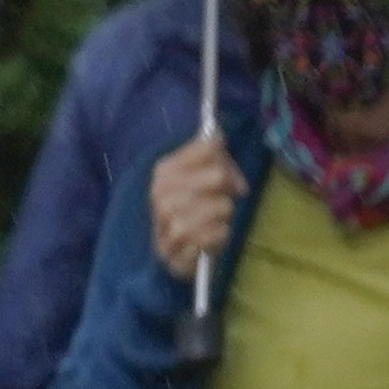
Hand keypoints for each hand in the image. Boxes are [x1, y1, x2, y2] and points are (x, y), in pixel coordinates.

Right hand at [149, 133, 241, 275]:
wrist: (176, 252)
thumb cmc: (194, 210)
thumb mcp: (203, 178)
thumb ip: (213, 155)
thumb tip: (219, 136)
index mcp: (165, 169)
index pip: (208, 149)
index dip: (226, 161)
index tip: (229, 176)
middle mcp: (160, 193)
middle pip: (217, 176)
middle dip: (228, 189)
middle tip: (226, 200)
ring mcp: (165, 222)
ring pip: (219, 206)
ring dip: (224, 215)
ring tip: (217, 220)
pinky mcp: (175, 250)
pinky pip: (215, 235)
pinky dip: (220, 235)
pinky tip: (213, 236)